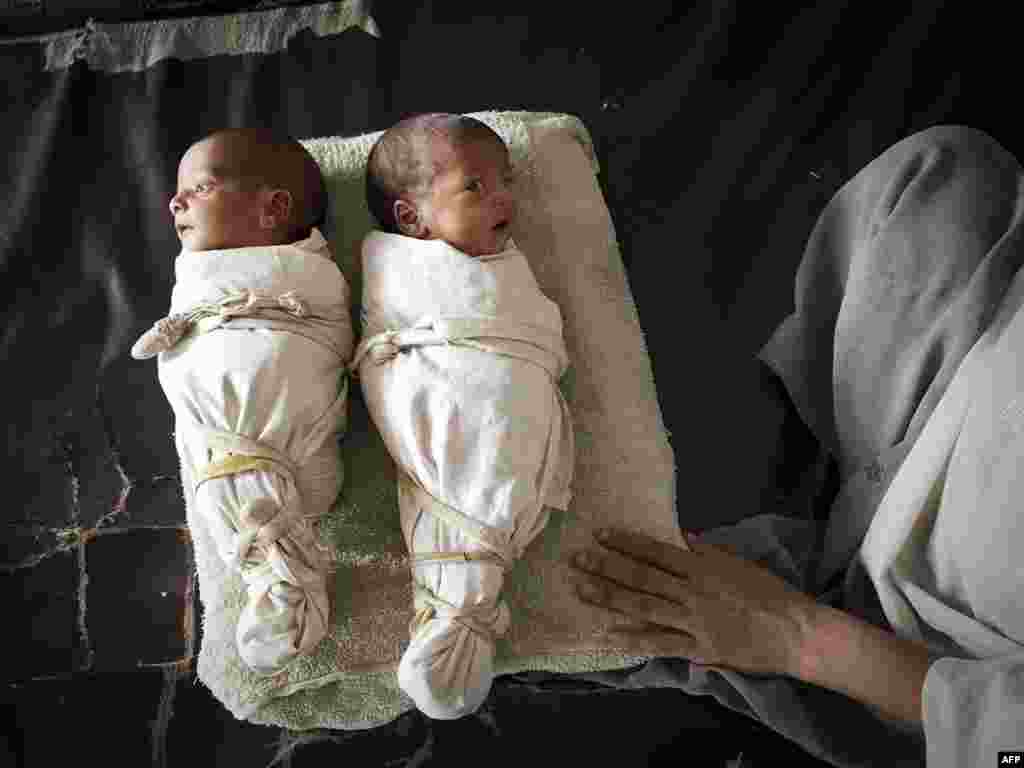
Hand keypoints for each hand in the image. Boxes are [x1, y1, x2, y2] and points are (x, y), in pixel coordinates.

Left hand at [569, 527, 816, 677]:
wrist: (794, 630)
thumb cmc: (769, 593)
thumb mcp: (738, 563)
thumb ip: (707, 552)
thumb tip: (682, 539)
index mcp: (702, 567)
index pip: (656, 551)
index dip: (627, 543)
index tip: (601, 534)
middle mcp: (692, 592)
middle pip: (642, 578)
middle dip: (607, 567)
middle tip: (576, 559)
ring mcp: (692, 621)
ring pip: (643, 607)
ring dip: (610, 598)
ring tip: (582, 590)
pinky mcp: (698, 648)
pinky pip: (660, 643)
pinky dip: (633, 639)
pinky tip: (609, 634)